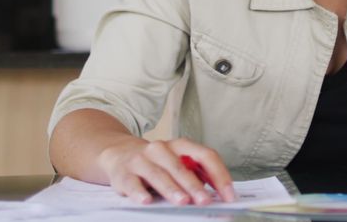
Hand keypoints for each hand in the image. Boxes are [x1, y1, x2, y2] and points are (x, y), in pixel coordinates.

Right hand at [97, 137, 235, 205]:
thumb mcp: (177, 162)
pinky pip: (132, 183)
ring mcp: (141, 160)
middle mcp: (161, 149)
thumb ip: (195, 174)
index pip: (205, 156)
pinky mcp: (123, 173)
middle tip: (206, 201)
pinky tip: (146, 201)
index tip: (228, 194)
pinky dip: (139, 193)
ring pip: (158, 174)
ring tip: (183, 202)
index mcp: (180, 145)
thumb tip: (218, 194)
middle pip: (181, 167)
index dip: (219, 175)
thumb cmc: (156, 163)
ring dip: (172, 189)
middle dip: (195, 186)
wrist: (118, 153)